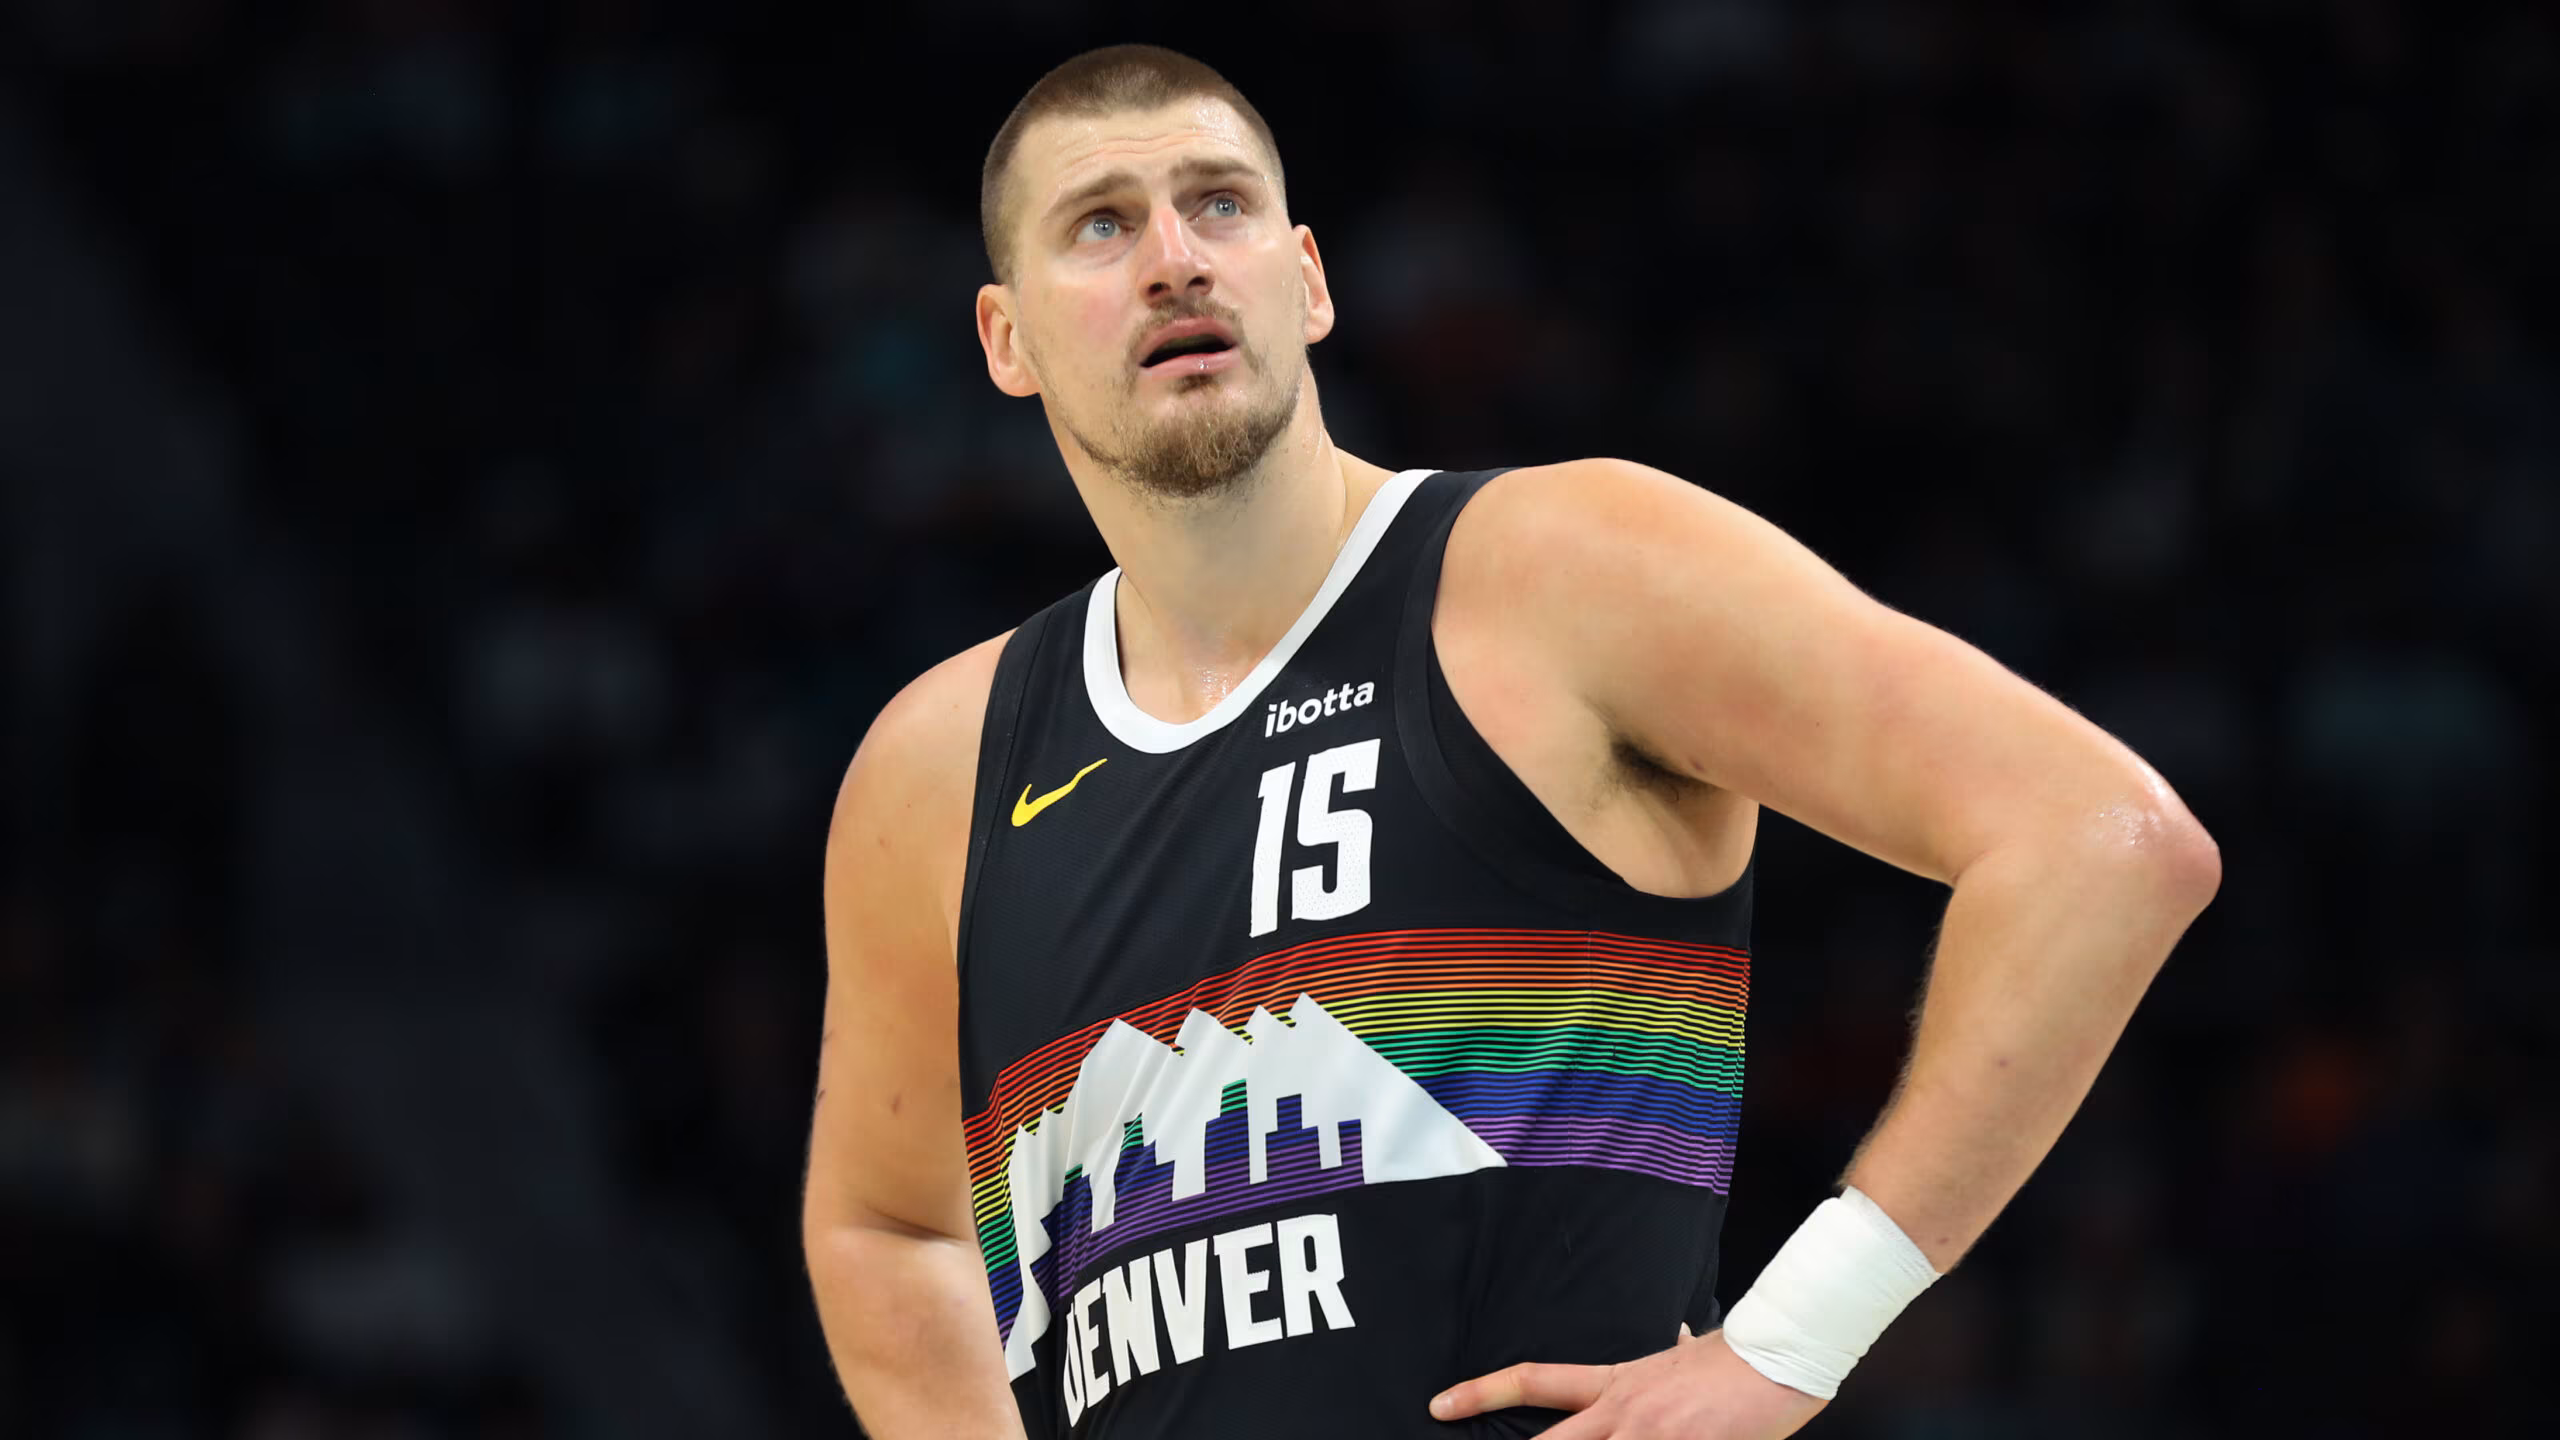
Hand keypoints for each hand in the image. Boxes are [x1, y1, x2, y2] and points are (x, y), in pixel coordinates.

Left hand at [1427, 1323, 1828, 1436]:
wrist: (1778, 1355)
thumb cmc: (1736, 1358)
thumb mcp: (1686, 1353)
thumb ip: (1668, 1356)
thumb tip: (1675, 1338)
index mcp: (1616, 1383)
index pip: (1534, 1380)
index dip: (1481, 1391)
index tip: (1441, 1403)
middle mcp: (1620, 1413)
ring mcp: (1647, 1438)